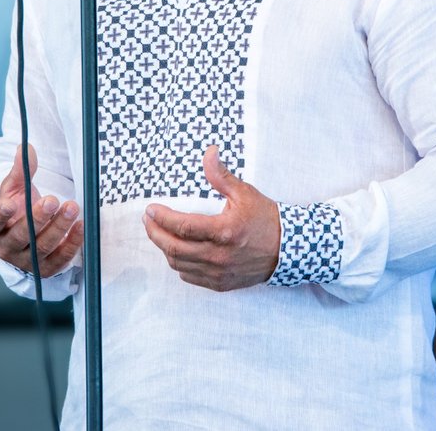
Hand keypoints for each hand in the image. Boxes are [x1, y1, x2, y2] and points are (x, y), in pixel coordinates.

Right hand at [0, 144, 83, 276]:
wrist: (28, 234)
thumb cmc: (18, 207)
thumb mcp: (15, 189)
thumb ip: (20, 171)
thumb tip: (26, 148)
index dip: (0, 215)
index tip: (10, 204)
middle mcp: (6, 248)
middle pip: (21, 236)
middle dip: (38, 218)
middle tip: (53, 200)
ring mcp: (27, 261)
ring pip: (43, 247)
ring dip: (59, 227)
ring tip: (72, 207)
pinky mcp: (46, 269)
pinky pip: (60, 259)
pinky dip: (72, 243)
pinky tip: (81, 225)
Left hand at [142, 145, 279, 291]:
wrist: (287, 249)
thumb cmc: (265, 218)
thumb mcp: (244, 192)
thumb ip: (221, 175)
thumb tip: (209, 152)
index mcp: (224, 231)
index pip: (182, 226)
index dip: (162, 218)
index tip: (150, 209)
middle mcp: (219, 255)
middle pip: (174, 248)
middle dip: (155, 233)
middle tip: (148, 220)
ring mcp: (218, 272)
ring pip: (179, 264)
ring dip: (164, 248)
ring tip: (158, 232)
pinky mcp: (220, 283)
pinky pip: (189, 276)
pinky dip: (178, 263)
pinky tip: (176, 250)